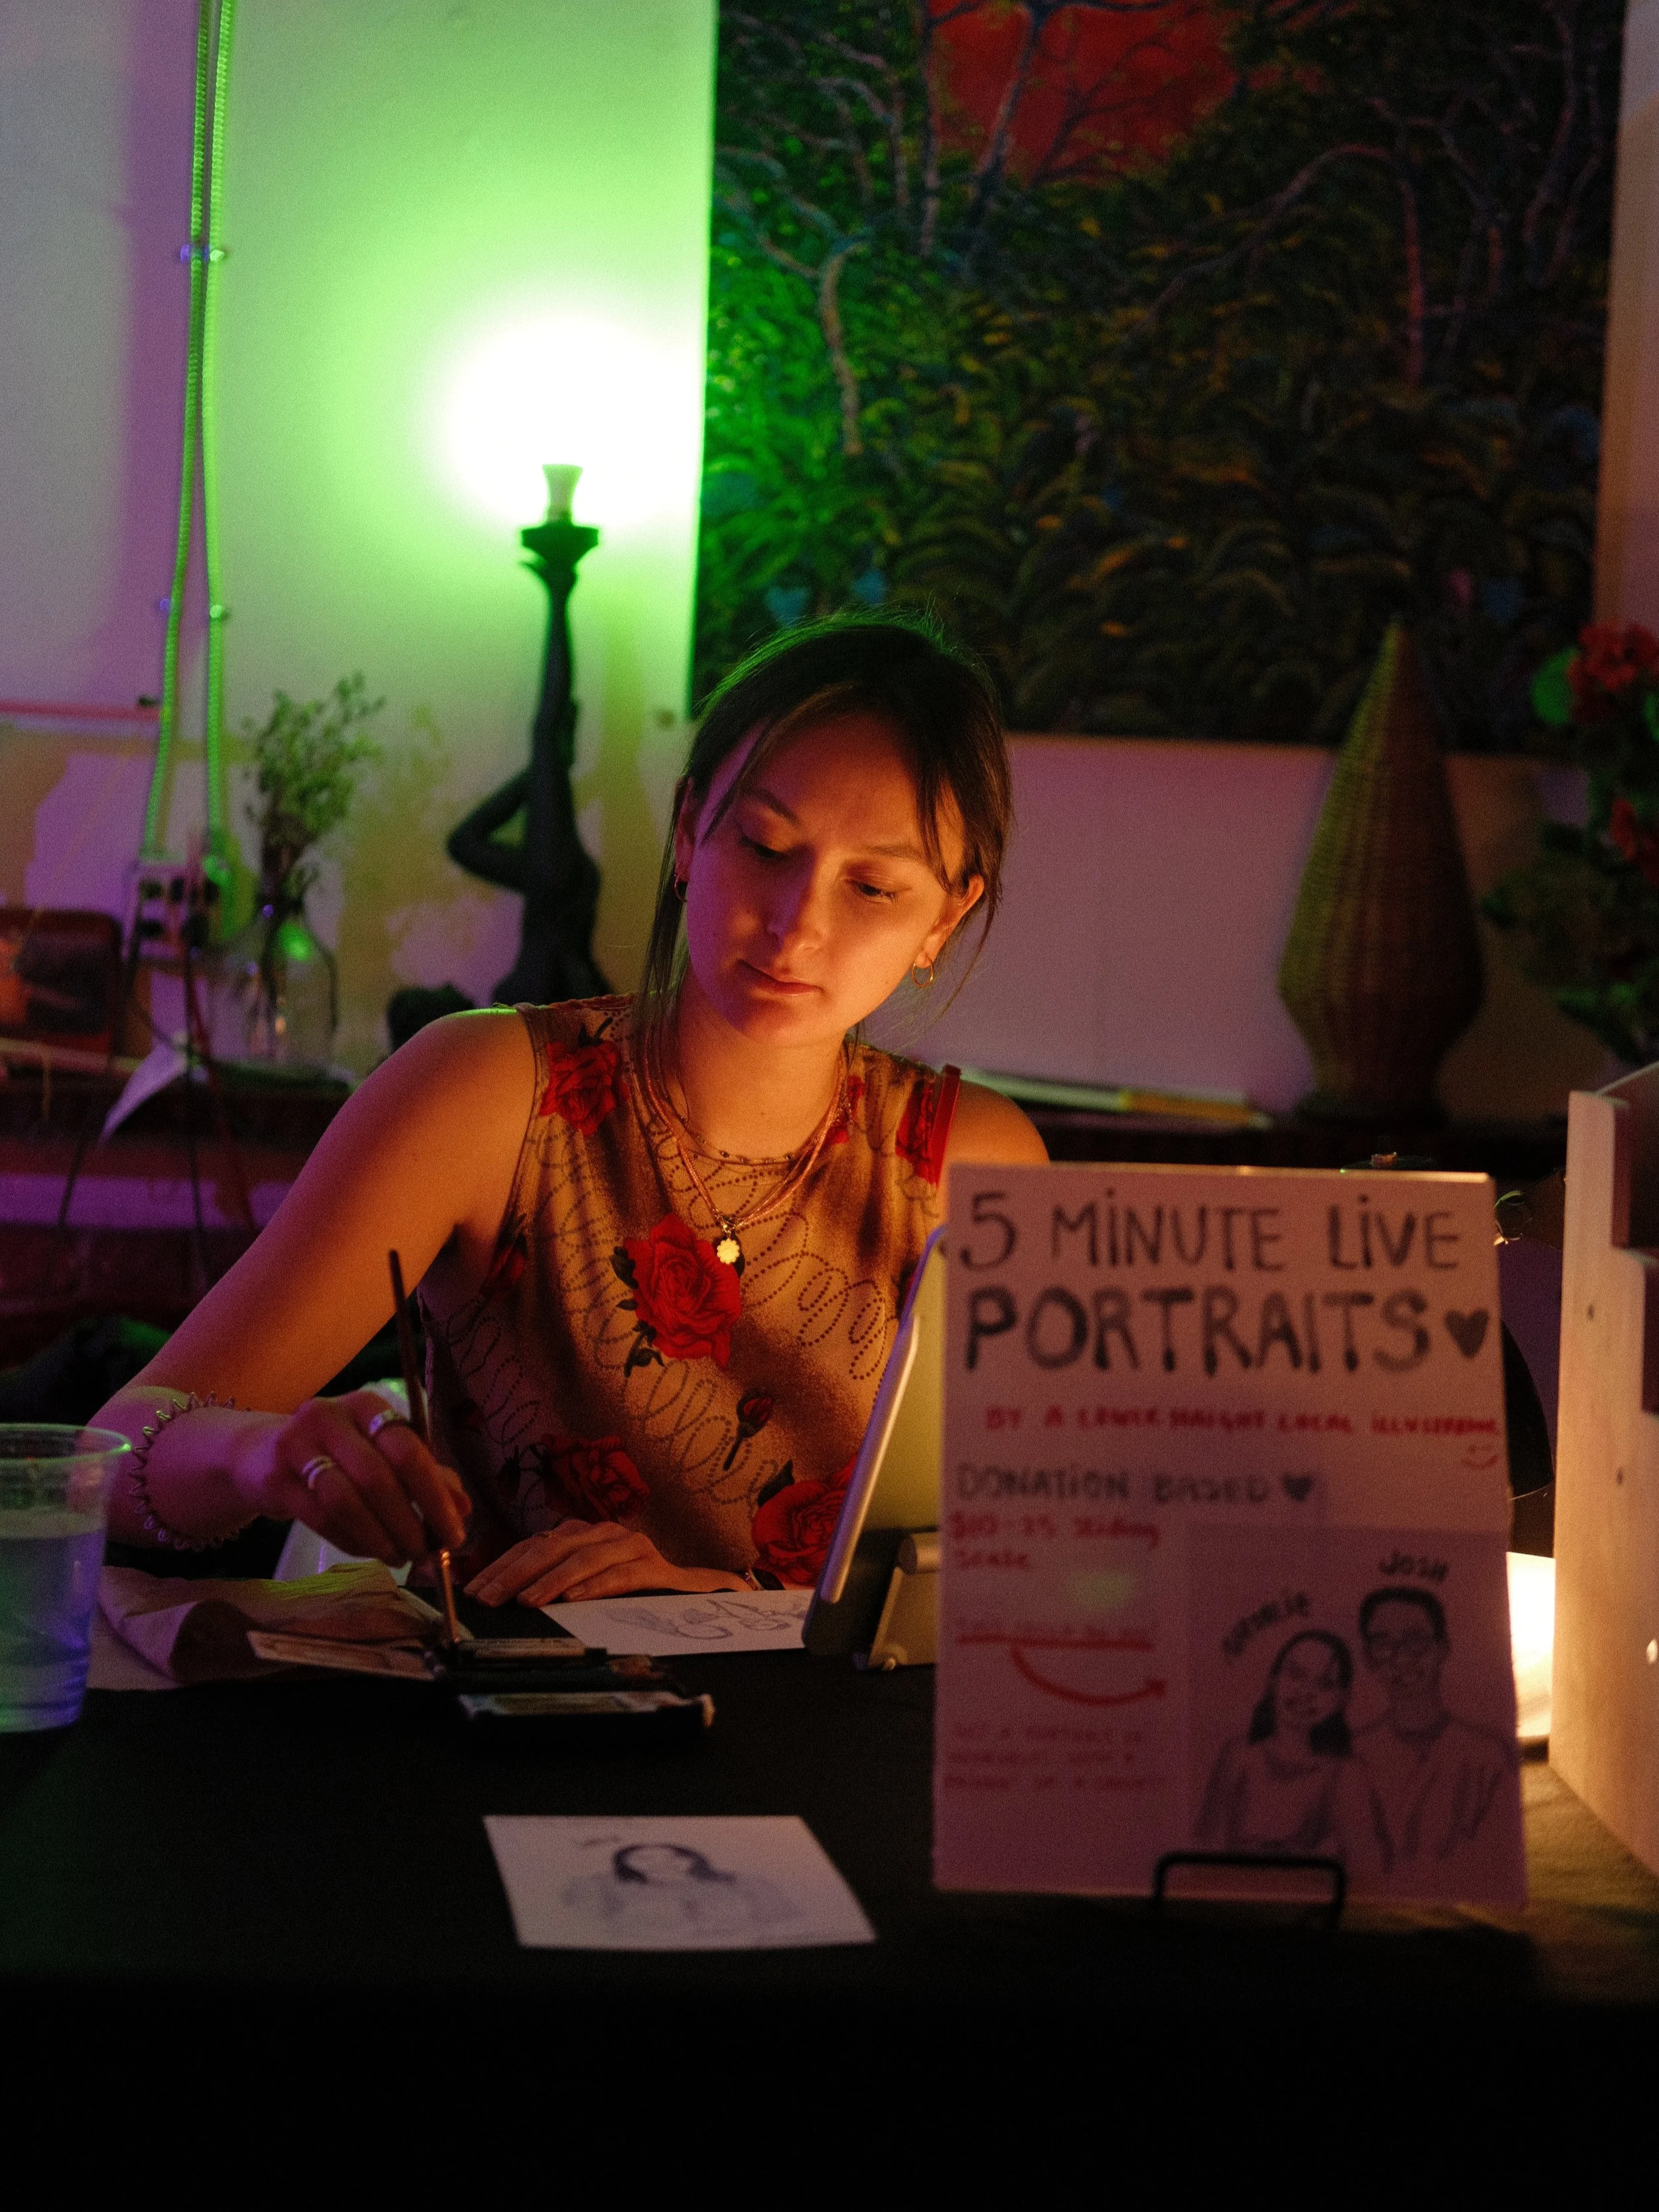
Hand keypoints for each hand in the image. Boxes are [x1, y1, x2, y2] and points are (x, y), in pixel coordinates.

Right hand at [240, 1390, 469, 1567]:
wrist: (257, 1453)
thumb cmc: (333, 1453)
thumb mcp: (378, 1452)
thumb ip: (422, 1474)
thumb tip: (463, 1506)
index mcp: (367, 1405)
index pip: (409, 1450)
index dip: (436, 1497)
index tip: (455, 1535)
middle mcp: (331, 1417)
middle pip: (379, 1476)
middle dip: (409, 1523)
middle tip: (426, 1554)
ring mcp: (297, 1445)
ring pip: (347, 1500)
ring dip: (379, 1537)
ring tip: (399, 1557)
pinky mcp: (274, 1478)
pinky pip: (319, 1518)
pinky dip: (350, 1541)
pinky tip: (368, 1552)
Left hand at [464, 1519, 742, 1607]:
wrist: (695, 1596)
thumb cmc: (628, 1595)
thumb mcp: (583, 1586)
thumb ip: (549, 1583)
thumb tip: (495, 1597)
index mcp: (583, 1534)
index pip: (533, 1546)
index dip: (502, 1566)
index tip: (474, 1591)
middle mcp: (605, 1533)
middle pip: (553, 1548)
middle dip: (515, 1574)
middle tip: (488, 1599)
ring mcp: (632, 1546)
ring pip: (585, 1558)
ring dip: (551, 1581)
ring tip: (525, 1602)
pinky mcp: (656, 1567)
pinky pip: (622, 1575)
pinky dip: (596, 1587)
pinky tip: (573, 1601)